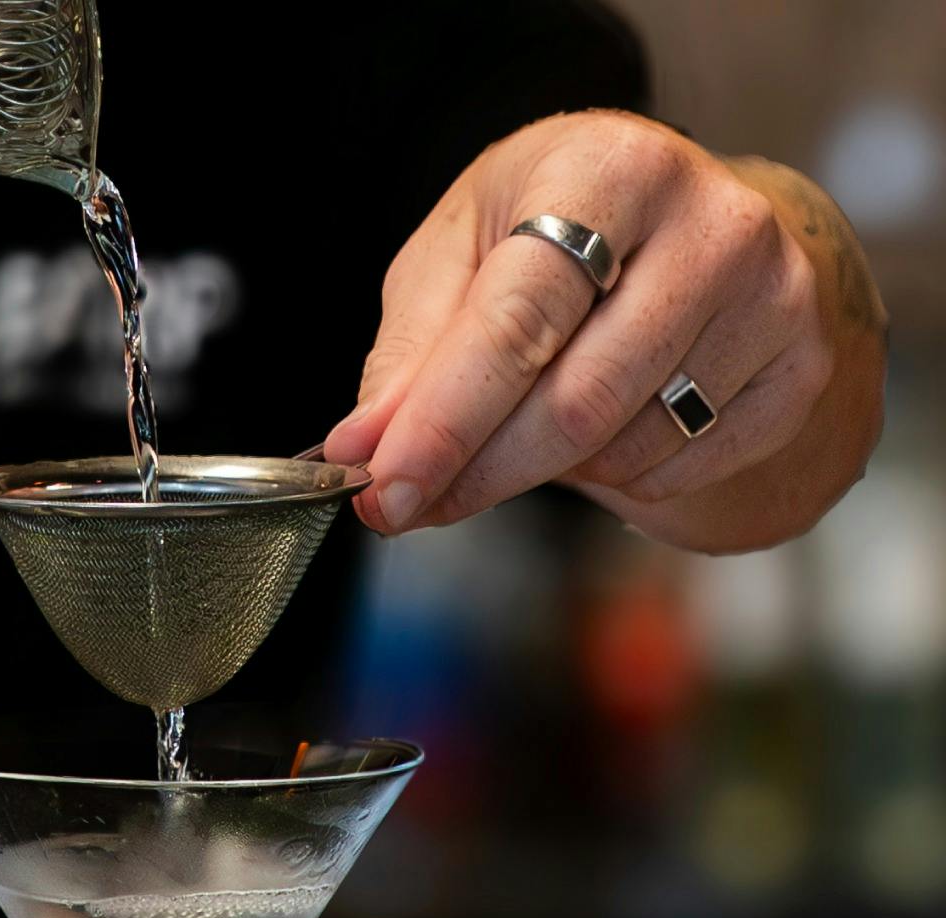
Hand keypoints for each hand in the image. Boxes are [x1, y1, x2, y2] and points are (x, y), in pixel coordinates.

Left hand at [324, 110, 883, 550]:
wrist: (687, 226)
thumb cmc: (553, 233)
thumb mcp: (460, 255)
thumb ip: (409, 355)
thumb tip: (363, 448)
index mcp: (609, 169)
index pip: (516, 320)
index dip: (444, 421)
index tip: (384, 489)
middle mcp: (712, 225)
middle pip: (575, 401)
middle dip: (477, 470)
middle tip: (409, 503)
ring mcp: (775, 299)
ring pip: (623, 447)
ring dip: (541, 470)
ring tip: (517, 430)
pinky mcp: (800, 370)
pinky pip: (677, 470)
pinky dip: (612, 477)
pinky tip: (597, 429)